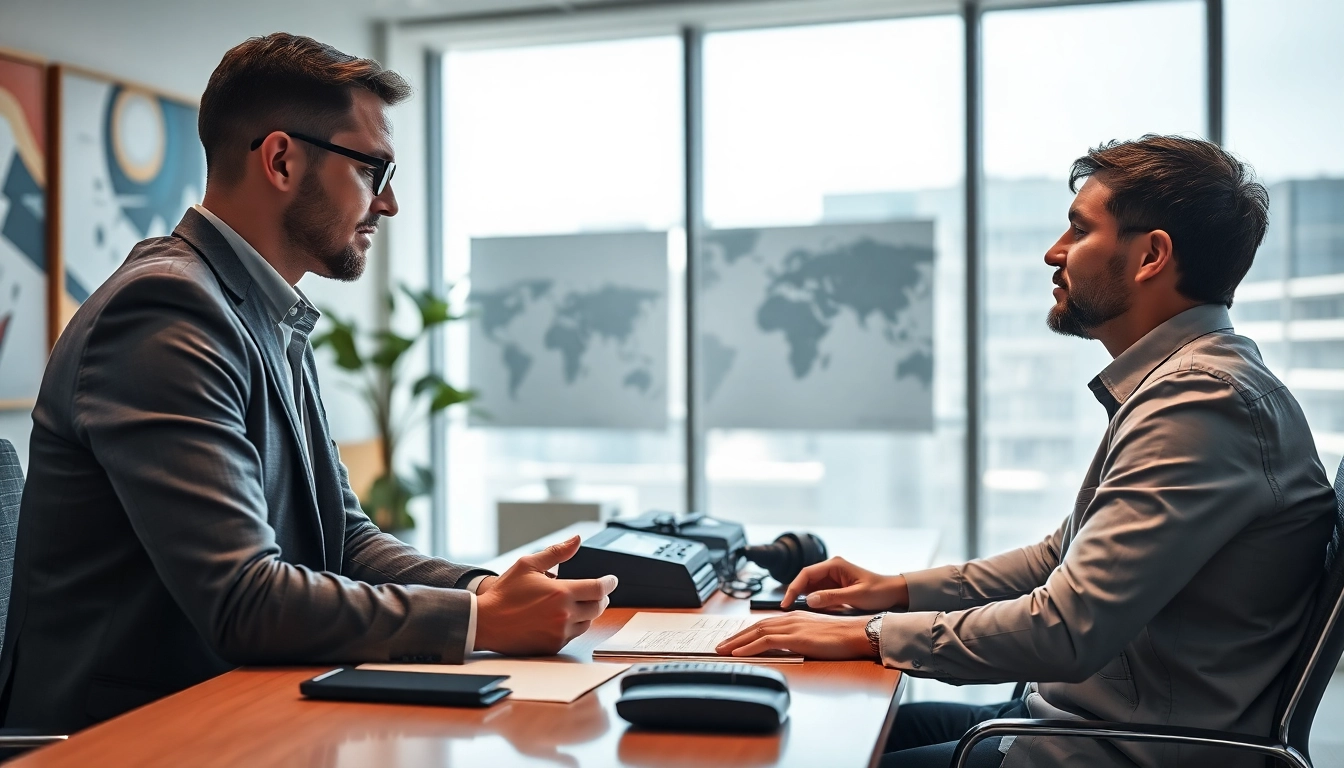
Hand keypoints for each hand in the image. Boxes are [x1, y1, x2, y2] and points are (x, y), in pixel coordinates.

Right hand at [474, 536, 616, 655]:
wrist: (485, 622)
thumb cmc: (505, 594)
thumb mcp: (528, 565)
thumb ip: (556, 552)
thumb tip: (576, 540)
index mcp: (561, 593)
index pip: (598, 589)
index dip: (609, 583)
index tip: (611, 580)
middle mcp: (564, 614)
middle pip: (598, 607)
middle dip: (600, 598)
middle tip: (595, 592)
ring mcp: (560, 632)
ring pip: (587, 622)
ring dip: (587, 612)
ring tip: (575, 604)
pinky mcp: (553, 645)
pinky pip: (573, 635)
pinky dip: (573, 626)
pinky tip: (562, 617)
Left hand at [714, 613, 874, 659]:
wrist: (858, 634)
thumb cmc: (843, 638)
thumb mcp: (817, 636)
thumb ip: (801, 638)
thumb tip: (788, 647)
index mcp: (796, 617)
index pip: (764, 624)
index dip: (746, 633)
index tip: (733, 641)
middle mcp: (791, 618)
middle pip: (756, 627)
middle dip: (735, 637)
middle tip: (719, 647)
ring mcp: (792, 627)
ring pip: (756, 633)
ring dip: (736, 642)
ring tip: (721, 651)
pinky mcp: (796, 638)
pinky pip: (766, 642)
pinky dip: (749, 647)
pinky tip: (738, 653)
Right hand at [782, 556, 908, 612]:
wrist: (894, 593)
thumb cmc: (879, 592)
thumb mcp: (856, 596)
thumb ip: (832, 597)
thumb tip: (809, 600)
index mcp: (834, 565)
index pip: (806, 573)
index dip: (793, 588)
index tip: (786, 602)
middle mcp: (831, 569)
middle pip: (805, 579)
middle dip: (795, 593)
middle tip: (786, 609)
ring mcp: (832, 578)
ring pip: (810, 587)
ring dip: (802, 598)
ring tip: (794, 612)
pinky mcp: (835, 587)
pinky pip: (818, 593)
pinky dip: (812, 602)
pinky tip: (809, 612)